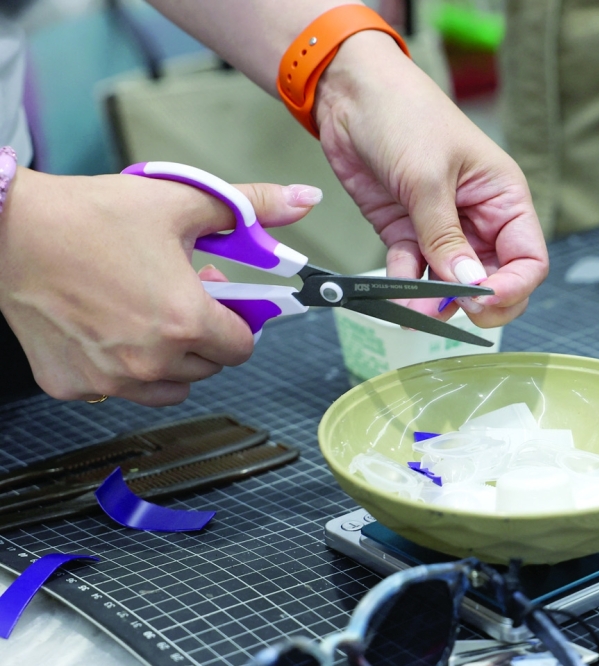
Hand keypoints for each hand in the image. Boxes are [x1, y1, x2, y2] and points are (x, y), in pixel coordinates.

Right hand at [0, 169, 318, 405]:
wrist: (7, 229)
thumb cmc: (87, 217)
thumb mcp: (181, 202)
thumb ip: (251, 206)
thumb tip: (304, 199)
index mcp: (185, 322)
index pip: (243, 347)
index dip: (239, 320)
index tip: (223, 300)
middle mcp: (150, 361)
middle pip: (209, 367)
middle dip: (205, 335)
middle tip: (181, 295)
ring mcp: (110, 381)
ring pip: (169, 387)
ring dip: (171, 359)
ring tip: (148, 313)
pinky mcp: (74, 386)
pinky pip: (120, 390)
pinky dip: (123, 368)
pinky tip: (109, 328)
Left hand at [313, 31, 548, 326]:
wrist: (350, 92)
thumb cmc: (404, 113)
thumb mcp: (428, 176)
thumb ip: (445, 237)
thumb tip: (468, 284)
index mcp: (503, 198)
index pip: (528, 259)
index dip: (512, 287)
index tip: (482, 300)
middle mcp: (480, 218)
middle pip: (494, 279)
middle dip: (475, 302)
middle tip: (449, 310)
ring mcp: (442, 230)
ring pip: (451, 284)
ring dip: (434, 303)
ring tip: (413, 313)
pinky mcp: (407, 233)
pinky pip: (413, 273)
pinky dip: (405, 289)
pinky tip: (396, 298)